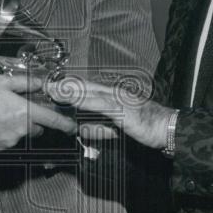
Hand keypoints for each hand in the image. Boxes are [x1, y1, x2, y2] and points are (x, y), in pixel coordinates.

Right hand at [0, 74, 77, 150]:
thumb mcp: (3, 82)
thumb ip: (26, 83)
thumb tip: (40, 83)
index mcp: (24, 111)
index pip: (52, 120)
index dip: (65, 124)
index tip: (72, 126)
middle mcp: (20, 128)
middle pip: (37, 127)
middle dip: (32, 120)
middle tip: (17, 109)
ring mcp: (10, 140)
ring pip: (22, 134)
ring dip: (17, 126)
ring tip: (0, 115)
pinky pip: (9, 140)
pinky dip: (5, 133)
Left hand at [44, 77, 173, 149]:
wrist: (167, 128)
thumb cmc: (144, 127)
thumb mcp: (117, 127)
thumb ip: (100, 126)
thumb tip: (83, 128)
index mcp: (112, 96)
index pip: (86, 89)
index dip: (69, 86)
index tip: (52, 85)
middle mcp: (113, 93)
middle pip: (84, 87)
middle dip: (64, 85)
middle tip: (45, 84)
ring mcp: (118, 99)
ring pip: (89, 93)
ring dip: (70, 90)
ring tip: (53, 89)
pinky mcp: (122, 109)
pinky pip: (99, 104)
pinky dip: (84, 100)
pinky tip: (73, 99)